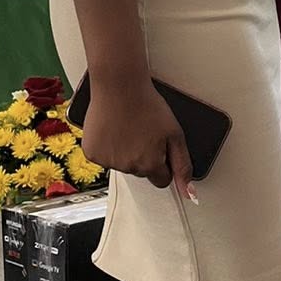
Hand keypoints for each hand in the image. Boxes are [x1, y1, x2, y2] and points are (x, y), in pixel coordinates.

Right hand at [81, 79, 197, 201]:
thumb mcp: (175, 134)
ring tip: (127, 127)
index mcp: (149, 165)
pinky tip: (113, 130)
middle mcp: (128, 167)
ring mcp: (108, 161)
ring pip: (121, 165)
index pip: (161, 179)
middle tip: (142, 131)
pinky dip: (107, 147)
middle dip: (143, 156)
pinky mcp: (92, 153)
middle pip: (141, 171)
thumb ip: (182, 165)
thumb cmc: (147, 105)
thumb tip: (189, 193)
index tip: (159, 147)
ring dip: (124, 151)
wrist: (119, 86)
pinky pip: (103, 157)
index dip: (163, 163)